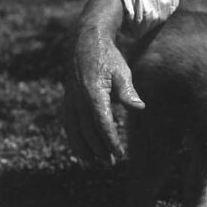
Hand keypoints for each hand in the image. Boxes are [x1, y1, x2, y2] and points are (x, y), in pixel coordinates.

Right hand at [64, 0, 144, 163]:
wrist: (85, 43)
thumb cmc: (109, 58)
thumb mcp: (122, 71)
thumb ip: (128, 91)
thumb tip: (139, 107)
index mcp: (94, 92)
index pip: (102, 122)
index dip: (110, 140)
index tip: (119, 154)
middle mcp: (78, 98)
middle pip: (88, 130)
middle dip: (99, 148)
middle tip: (111, 163)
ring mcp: (70, 100)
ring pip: (75, 130)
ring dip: (84, 148)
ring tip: (94, 164)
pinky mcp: (67, 100)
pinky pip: (69, 124)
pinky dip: (74, 139)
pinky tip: (82, 152)